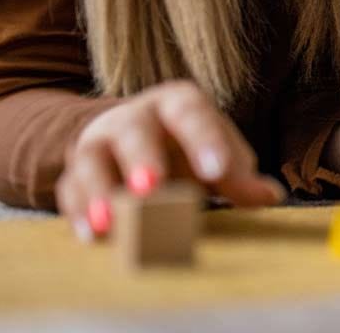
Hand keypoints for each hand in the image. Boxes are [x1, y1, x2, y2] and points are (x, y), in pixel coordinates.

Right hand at [55, 80, 284, 240]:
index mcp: (177, 104)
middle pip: (134, 131)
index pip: (191, 113)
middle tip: (151, 189)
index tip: (216, 172)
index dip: (204, 140)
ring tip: (111, 221)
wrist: (132, 138)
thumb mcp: (217, 154)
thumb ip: (238, 175)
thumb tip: (270, 195)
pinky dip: (78, 211)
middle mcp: (134, 117)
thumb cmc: (188, 148)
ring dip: (100, 190)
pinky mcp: (75, 172)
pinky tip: (92, 234)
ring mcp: (99, 143)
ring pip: (92, 159)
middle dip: (142, 159)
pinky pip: (70, 189)